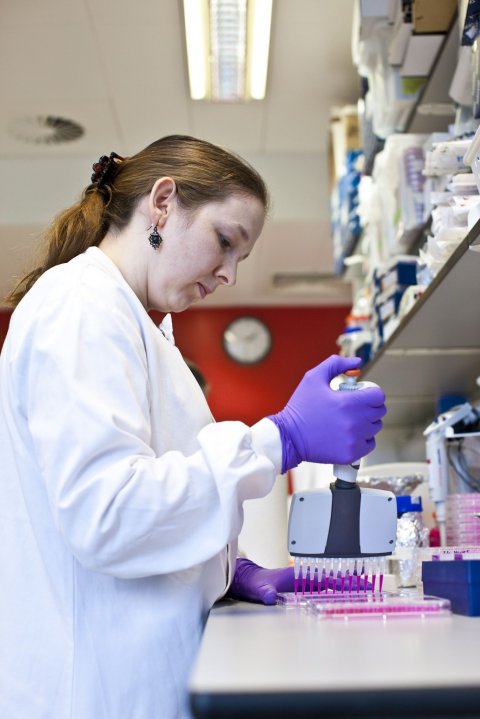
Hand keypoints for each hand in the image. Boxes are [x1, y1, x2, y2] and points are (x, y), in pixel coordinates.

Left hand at [226, 558, 372, 604]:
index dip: (341, 582)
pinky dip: (337, 588)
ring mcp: (304, 580)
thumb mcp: (258, 589)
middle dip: (351, 582)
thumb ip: (262, 592)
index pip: (325, 579)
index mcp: (298, 575)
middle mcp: (303, 576)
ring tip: (365, 588)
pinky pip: (325, 586)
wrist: (248, 580)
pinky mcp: (303, 586)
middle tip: (370, 586)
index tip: (357, 585)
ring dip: (346, 585)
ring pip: (330, 582)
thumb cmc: (254, 584)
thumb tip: (268, 596)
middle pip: (332, 579)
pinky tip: (345, 593)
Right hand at [268, 355, 385, 472]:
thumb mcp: (313, 378)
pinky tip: (348, 434)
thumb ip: (336, 364)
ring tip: (348, 420)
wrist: (289, 436)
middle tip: (354, 407)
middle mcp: (355, 422)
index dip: (371, 393)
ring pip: (375, 428)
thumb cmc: (300, 408)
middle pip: (379, 412)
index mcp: (348, 403)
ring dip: (366, 423)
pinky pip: (369, 444)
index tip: (362, 395)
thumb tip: (357, 362)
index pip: (378, 396)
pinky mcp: (351, 453)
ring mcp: (354, 440)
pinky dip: (363, 439)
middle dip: (369, 406)